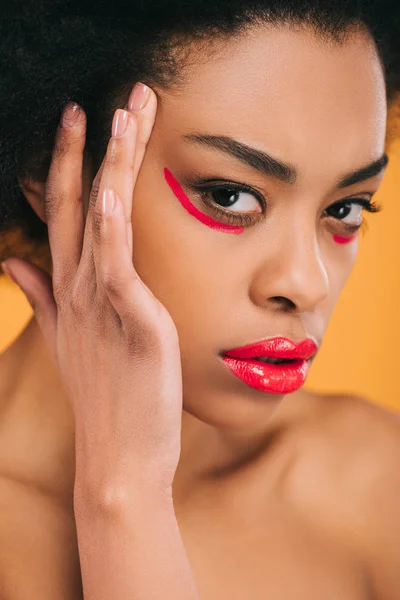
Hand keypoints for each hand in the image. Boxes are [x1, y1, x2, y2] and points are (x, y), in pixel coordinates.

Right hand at [1, 84, 182, 496]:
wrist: (120, 457)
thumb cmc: (107, 396)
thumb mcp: (70, 339)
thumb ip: (43, 296)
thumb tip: (16, 260)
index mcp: (72, 290)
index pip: (65, 214)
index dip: (67, 167)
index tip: (78, 125)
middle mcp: (80, 289)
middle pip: (77, 204)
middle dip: (87, 150)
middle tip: (100, 100)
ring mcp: (101, 303)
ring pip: (101, 220)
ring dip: (110, 165)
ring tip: (123, 114)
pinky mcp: (131, 321)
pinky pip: (116, 264)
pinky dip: (109, 225)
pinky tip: (108, 189)